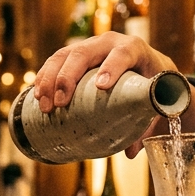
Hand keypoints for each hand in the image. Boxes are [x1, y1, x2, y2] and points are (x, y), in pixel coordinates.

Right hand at [33, 33, 176, 113]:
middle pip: (84, 53)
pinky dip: (44, 76)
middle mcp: (110, 42)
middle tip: (60, 103)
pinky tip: (38, 94)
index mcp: (134, 49)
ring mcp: (90, 45)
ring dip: (50, 79)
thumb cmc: (153, 82)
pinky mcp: (75, 53)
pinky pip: (55, 60)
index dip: (111, 67)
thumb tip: (131, 152)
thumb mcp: (156, 99)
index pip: (123, 54)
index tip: (101, 86)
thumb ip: (148, 125)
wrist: (147, 63)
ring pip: (64, 55)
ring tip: (45, 105)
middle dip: (68, 77)